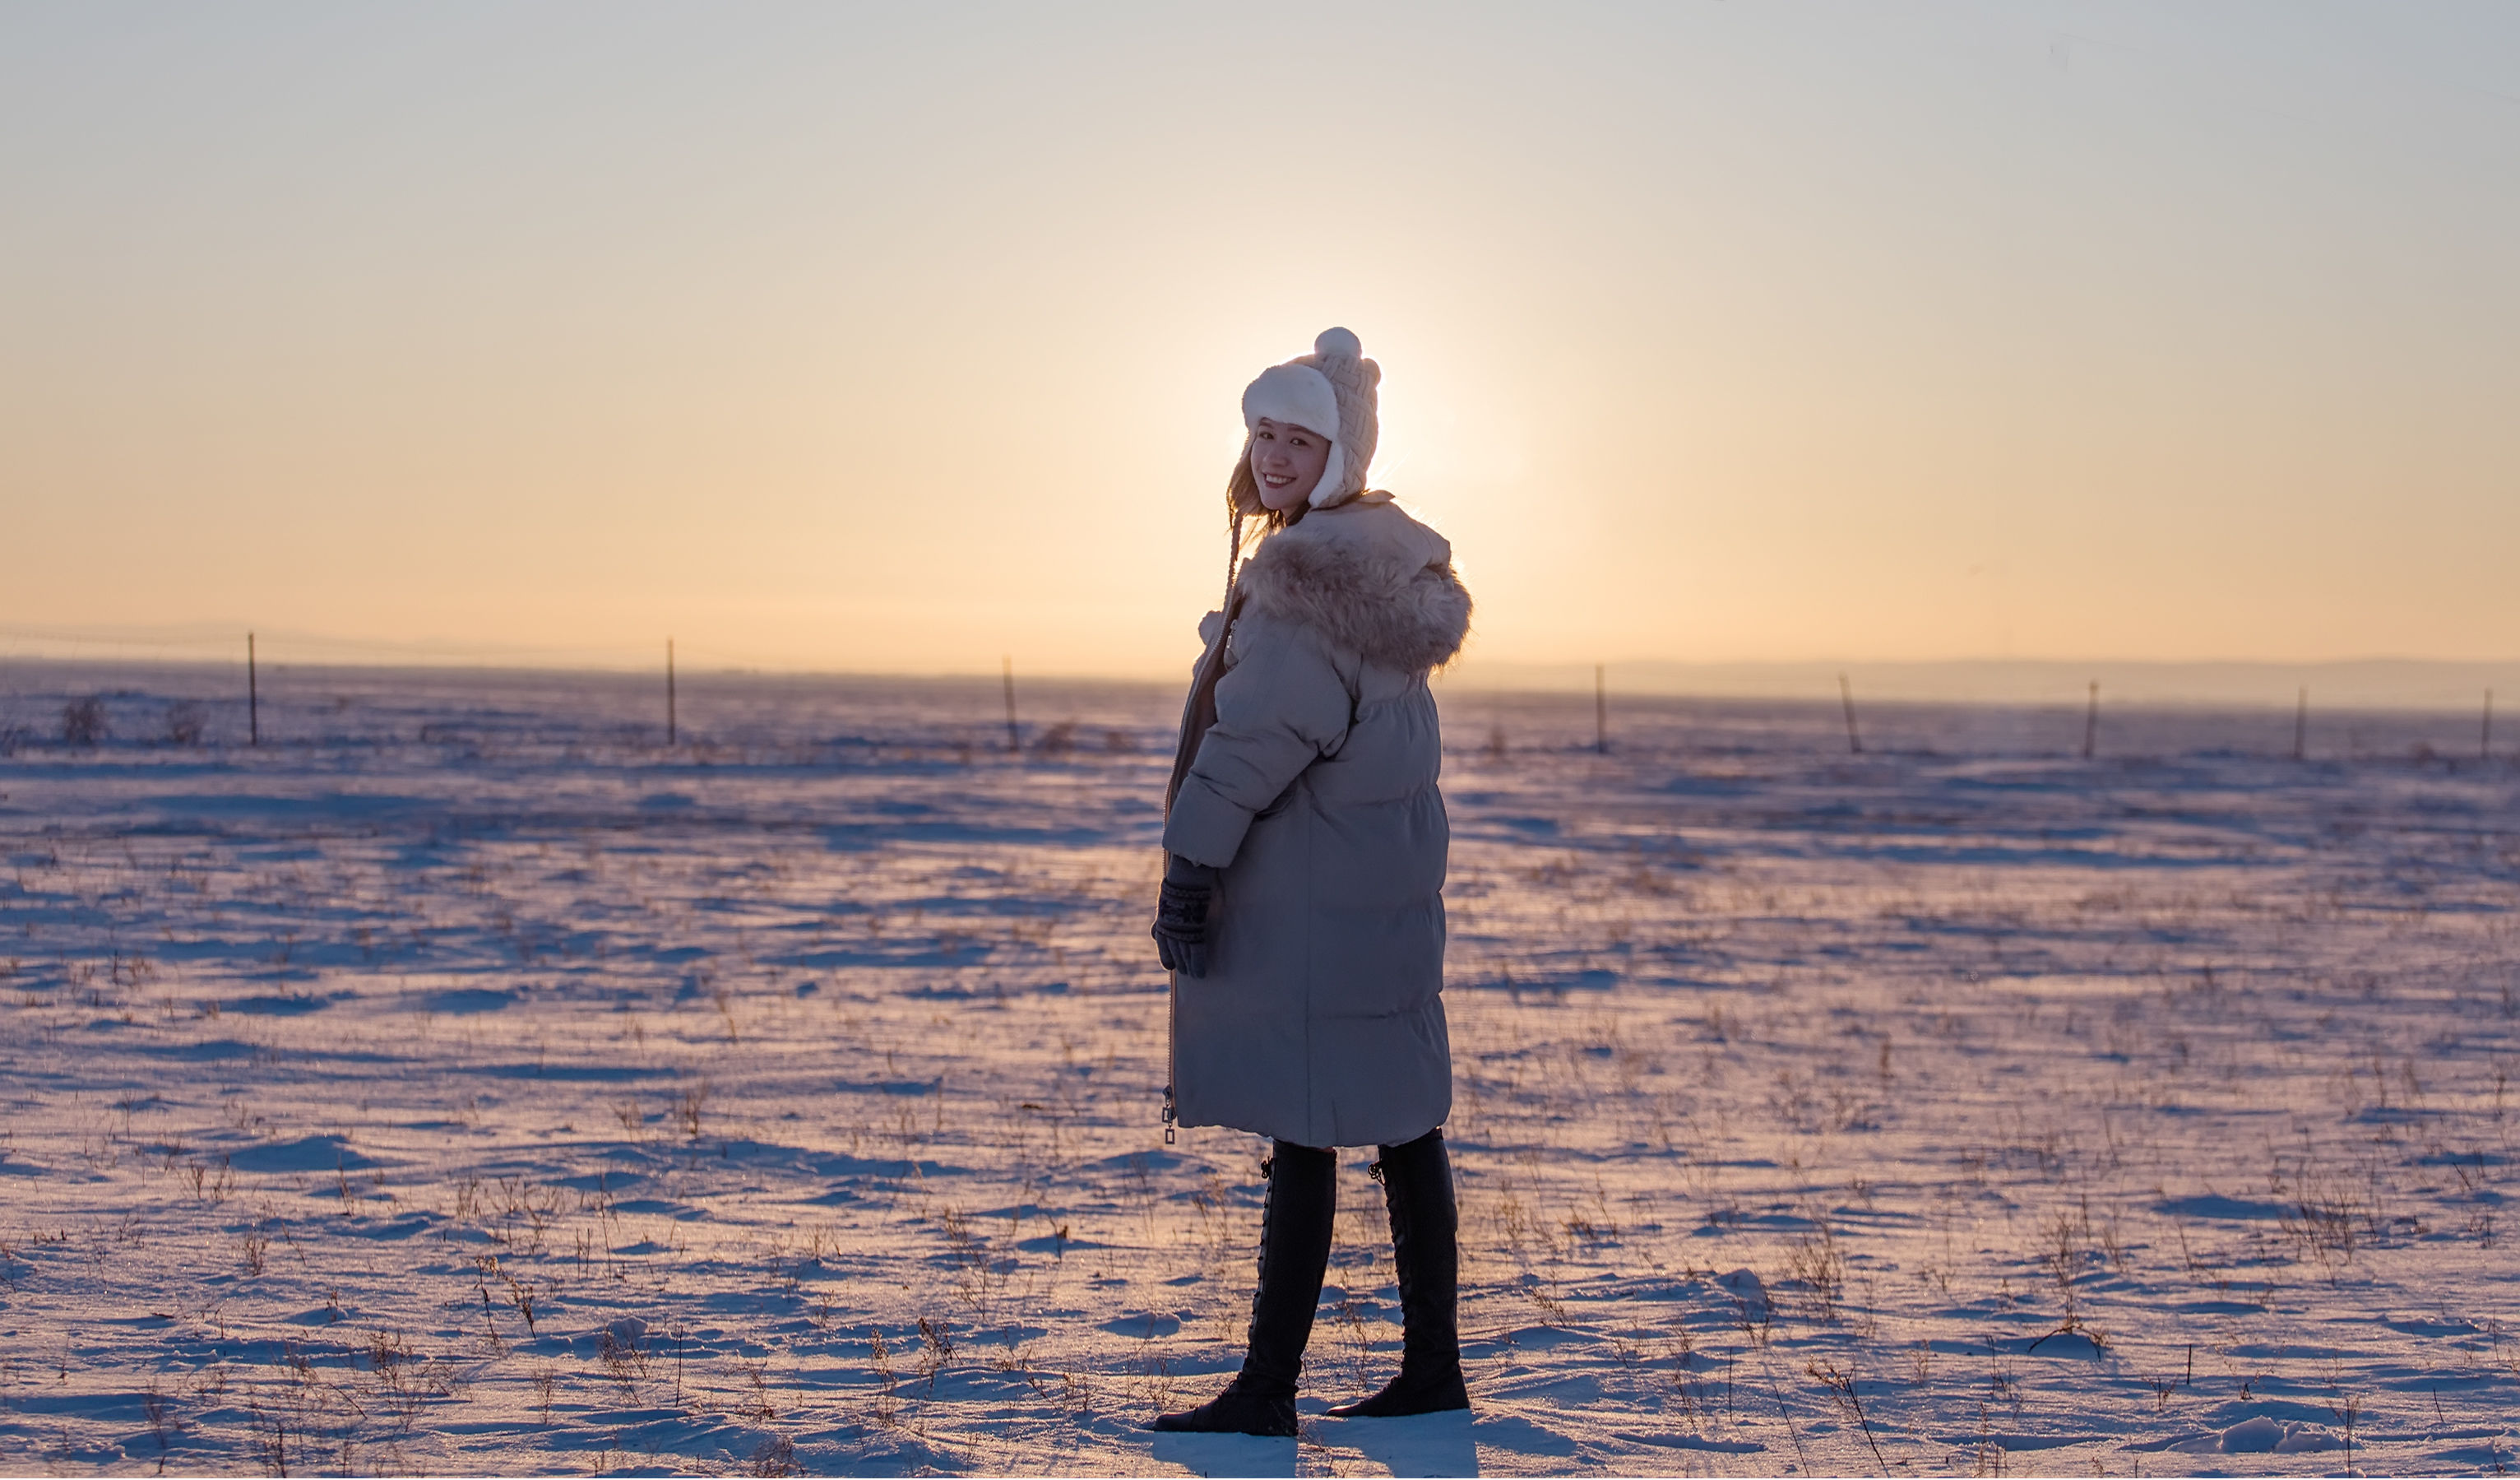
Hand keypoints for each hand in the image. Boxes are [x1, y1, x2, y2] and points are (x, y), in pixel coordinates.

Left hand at [1151, 854, 1217, 977]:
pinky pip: (1196, 954)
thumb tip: (1153, 931)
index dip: (1167, 958)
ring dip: (1189, 967)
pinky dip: (1198, 966)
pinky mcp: (1194, 933)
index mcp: (1161, 923)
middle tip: (1185, 972)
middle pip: (1174, 953)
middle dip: (1180, 964)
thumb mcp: (1166, 903)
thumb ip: (1161, 919)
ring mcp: (1181, 933)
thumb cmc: (1179, 887)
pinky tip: (1200, 974)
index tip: (1170, 966)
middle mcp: (1169, 931)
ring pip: (1184, 956)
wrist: (1185, 880)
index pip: (1162, 946)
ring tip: (1193, 975)